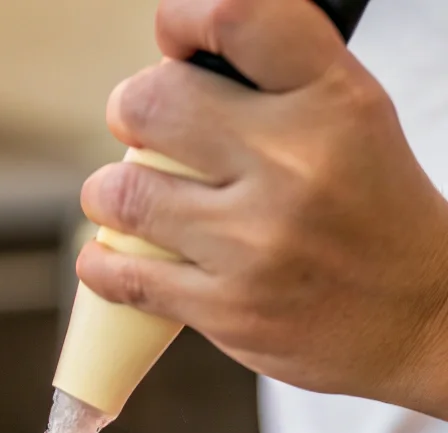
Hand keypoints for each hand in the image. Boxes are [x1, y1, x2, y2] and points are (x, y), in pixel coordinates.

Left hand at [76, 0, 447, 418]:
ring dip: (103, 195)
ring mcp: (255, 243)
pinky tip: (104, 259)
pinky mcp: (227, 308)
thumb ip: (276, 88)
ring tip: (115, 200)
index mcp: (332, 100)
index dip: (182, 17)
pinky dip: (100, 265)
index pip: (238, 14)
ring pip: (124, 195)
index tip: (171, 40)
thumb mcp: (353, 123)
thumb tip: (179, 64)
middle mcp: (293, 164)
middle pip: (153, 103)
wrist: (421, 319)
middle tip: (135, 127)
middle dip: (129, 111)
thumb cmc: (373, 214)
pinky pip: (126, 278)